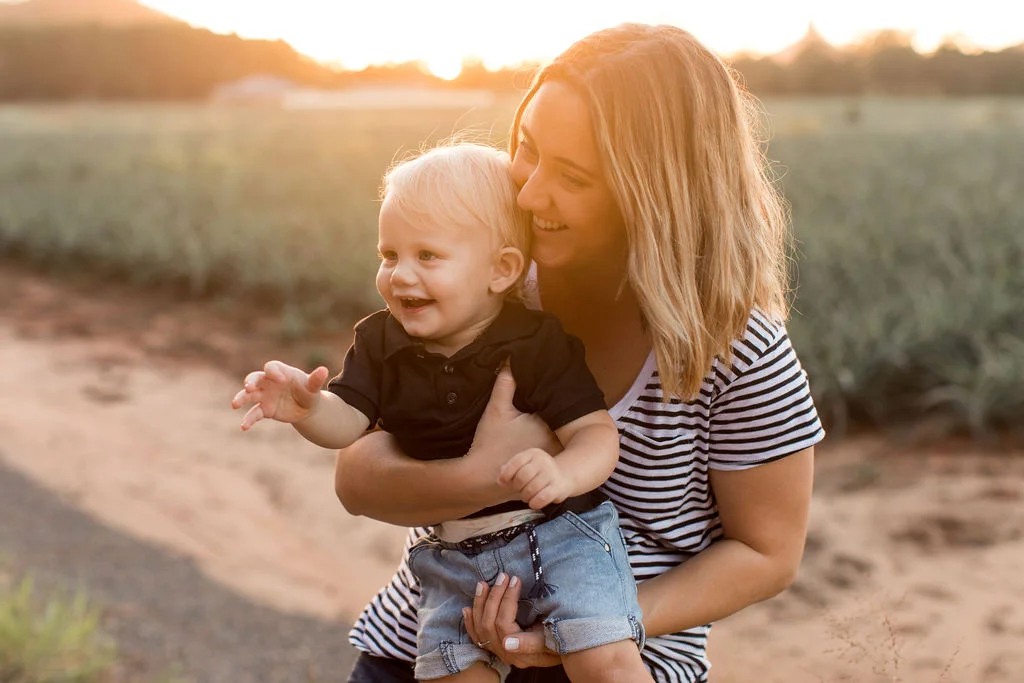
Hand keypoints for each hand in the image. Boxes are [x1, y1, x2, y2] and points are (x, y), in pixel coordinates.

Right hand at [231, 361, 328, 429]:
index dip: (274, 372)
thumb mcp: (313, 387)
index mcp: (281, 372)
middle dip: (250, 382)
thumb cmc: (309, 392)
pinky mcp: (264, 410)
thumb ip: (316, 380)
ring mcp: (265, 396)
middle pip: (255, 378)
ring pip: (249, 395)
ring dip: (241, 398)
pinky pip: (254, 413)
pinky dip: (248, 419)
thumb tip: (325, 370)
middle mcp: (269, 382)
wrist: (307, 408)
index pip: (272, 368)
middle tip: (248, 387)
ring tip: (235, 404)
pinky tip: (244, 427)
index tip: (281, 380)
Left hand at [462, 573, 559, 669]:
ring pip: (481, 628)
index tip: (515, 579)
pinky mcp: (496, 646)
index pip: (504, 623)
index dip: (507, 599)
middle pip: (490, 623)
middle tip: (502, 576)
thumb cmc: (562, 641)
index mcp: (520, 652)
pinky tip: (466, 609)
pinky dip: (470, 622)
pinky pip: (477, 636)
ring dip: (480, 604)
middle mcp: (506, 654)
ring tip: (483, 584)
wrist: (564, 650)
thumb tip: (507, 643)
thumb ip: (530, 643)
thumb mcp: (552, 640)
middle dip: (494, 597)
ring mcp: (499, 651)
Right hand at [466, 361, 561, 479]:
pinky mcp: (548, 470)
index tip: (552, 387)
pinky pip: (557, 452)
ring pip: (562, 437)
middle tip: (552, 401)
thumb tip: (510, 360)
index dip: (555, 396)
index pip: (560, 406)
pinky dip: (552, 444)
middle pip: (564, 422)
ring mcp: (554, 460)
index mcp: (548, 426)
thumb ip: (505, 384)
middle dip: (558, 413)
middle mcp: (556, 444)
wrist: (481, 477)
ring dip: (557, 429)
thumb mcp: (496, 410)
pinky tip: (541, 438)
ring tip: (548, 419)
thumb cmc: (489, 442)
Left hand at [498, 448, 569, 509]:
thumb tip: (500, 478)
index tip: (502, 482)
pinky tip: (533, 503)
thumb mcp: (526, 465)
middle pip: (522, 476)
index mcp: (533, 454)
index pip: (516, 462)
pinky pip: (542, 498)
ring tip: (526, 496)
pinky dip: (534, 503)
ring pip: (531, 489)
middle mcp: (543, 461)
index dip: (506, 474)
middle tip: (519, 490)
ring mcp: (552, 473)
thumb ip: (511, 469)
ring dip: (525, 496)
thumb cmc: (539, 472)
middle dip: (517, 486)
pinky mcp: (558, 487)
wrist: (565, 476)